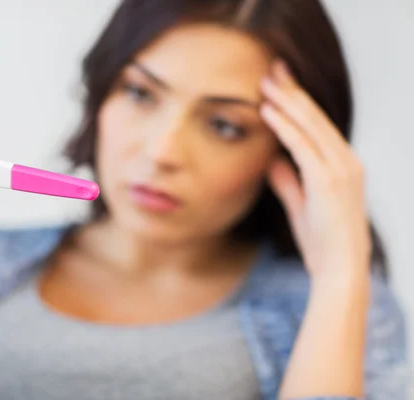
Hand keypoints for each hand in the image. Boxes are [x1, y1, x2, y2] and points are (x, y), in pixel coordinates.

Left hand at [260, 61, 370, 282]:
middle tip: (274, 69)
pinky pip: (303, 146)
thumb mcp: (302, 206)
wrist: (340, 270)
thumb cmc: (323, 242)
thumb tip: (272, 161)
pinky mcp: (328, 181)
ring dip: (287, 101)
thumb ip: (288, 181)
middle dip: (293, 91)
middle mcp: (346, 161)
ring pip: (311, 125)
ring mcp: (340, 169)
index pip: (318, 126)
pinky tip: (269, 111)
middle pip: (316, 117)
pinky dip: (285, 126)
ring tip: (267, 81)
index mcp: (344, 165)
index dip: (298, 103)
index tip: (280, 85)